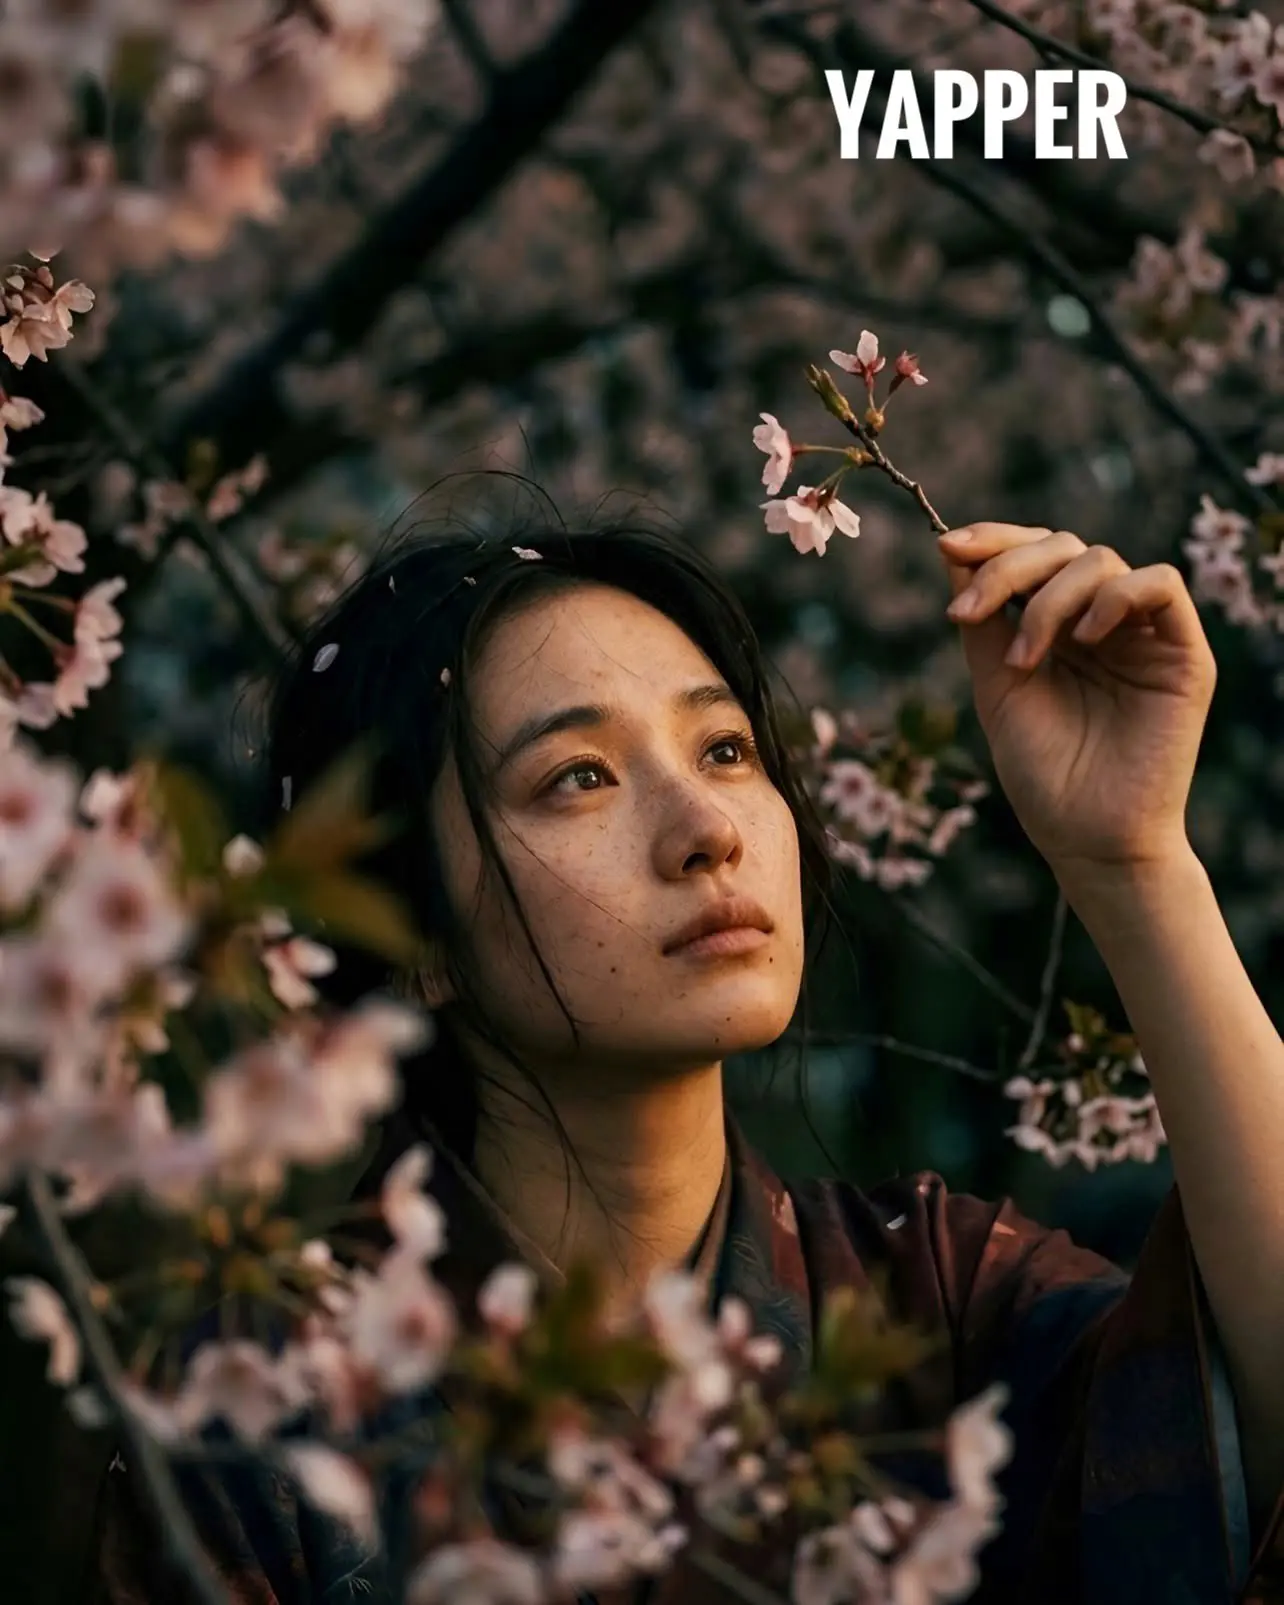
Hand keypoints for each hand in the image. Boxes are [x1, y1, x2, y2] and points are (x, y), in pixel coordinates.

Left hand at [938, 522, 1216, 873]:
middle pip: (1063, 547)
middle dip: (1007, 568)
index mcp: (1060, 626)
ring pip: (1102, 560)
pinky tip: (1082, 640)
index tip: (945, 545)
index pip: (1035, 553)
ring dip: (1048, 600)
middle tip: (967, 614)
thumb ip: (983, 620)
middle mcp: (1103, 622)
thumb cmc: (1043, 773)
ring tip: (1025, 661)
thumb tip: (952, 548)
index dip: (993, 539)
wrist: (1087, 838)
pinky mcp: (1183, 654)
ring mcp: (1144, 635)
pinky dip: (1115, 597)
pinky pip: (1160, 585)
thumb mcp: (996, 686)